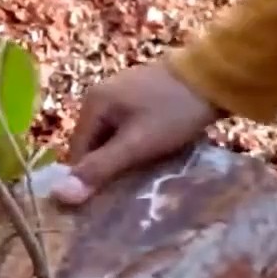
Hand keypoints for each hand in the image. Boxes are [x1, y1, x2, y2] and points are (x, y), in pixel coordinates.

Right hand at [53, 62, 222, 205]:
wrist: (215, 76)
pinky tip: (153, 154)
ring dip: (124, 158)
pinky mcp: (140, 95)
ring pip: (112, 138)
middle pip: (93, 145)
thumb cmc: (173, 112)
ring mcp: (120, 93)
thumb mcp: (136, 144)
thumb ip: (100, 169)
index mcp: (92, 103)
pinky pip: (127, 128)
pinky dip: (136, 144)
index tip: (107, 200)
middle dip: (108, 168)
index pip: (77, 152)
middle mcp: (100, 94)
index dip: (89, 178)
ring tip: (144, 174)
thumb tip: (60, 195)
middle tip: (129, 190)